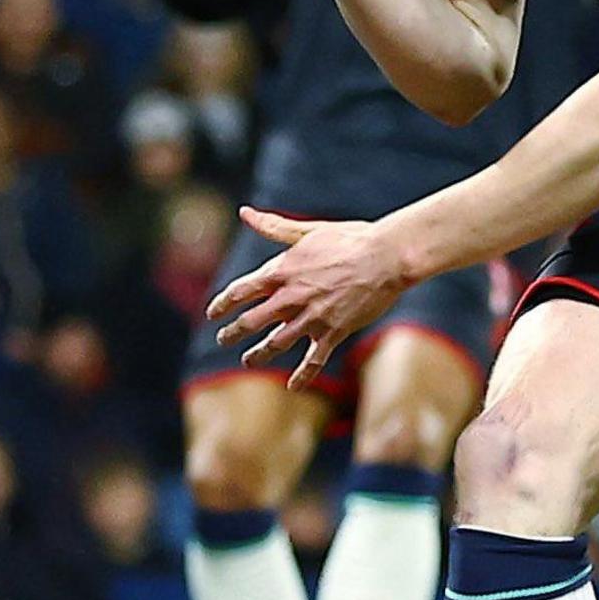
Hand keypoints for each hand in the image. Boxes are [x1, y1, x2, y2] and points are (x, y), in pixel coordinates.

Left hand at [206, 208, 414, 390]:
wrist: (386, 257)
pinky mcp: (334, 332)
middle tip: (223, 339)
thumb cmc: (349, 239)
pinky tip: (293, 387)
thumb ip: (274, 227)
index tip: (212, 313)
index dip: (223, 303)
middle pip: (251, 320)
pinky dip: (302, 376)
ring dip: (258, 354)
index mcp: (282, 270)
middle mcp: (292, 297)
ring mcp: (312, 317)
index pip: (241, 290)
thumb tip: (245, 212)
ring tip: (247, 361)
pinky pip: (314, 360)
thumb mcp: (307, 231)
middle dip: (233, 333)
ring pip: (276, 343)